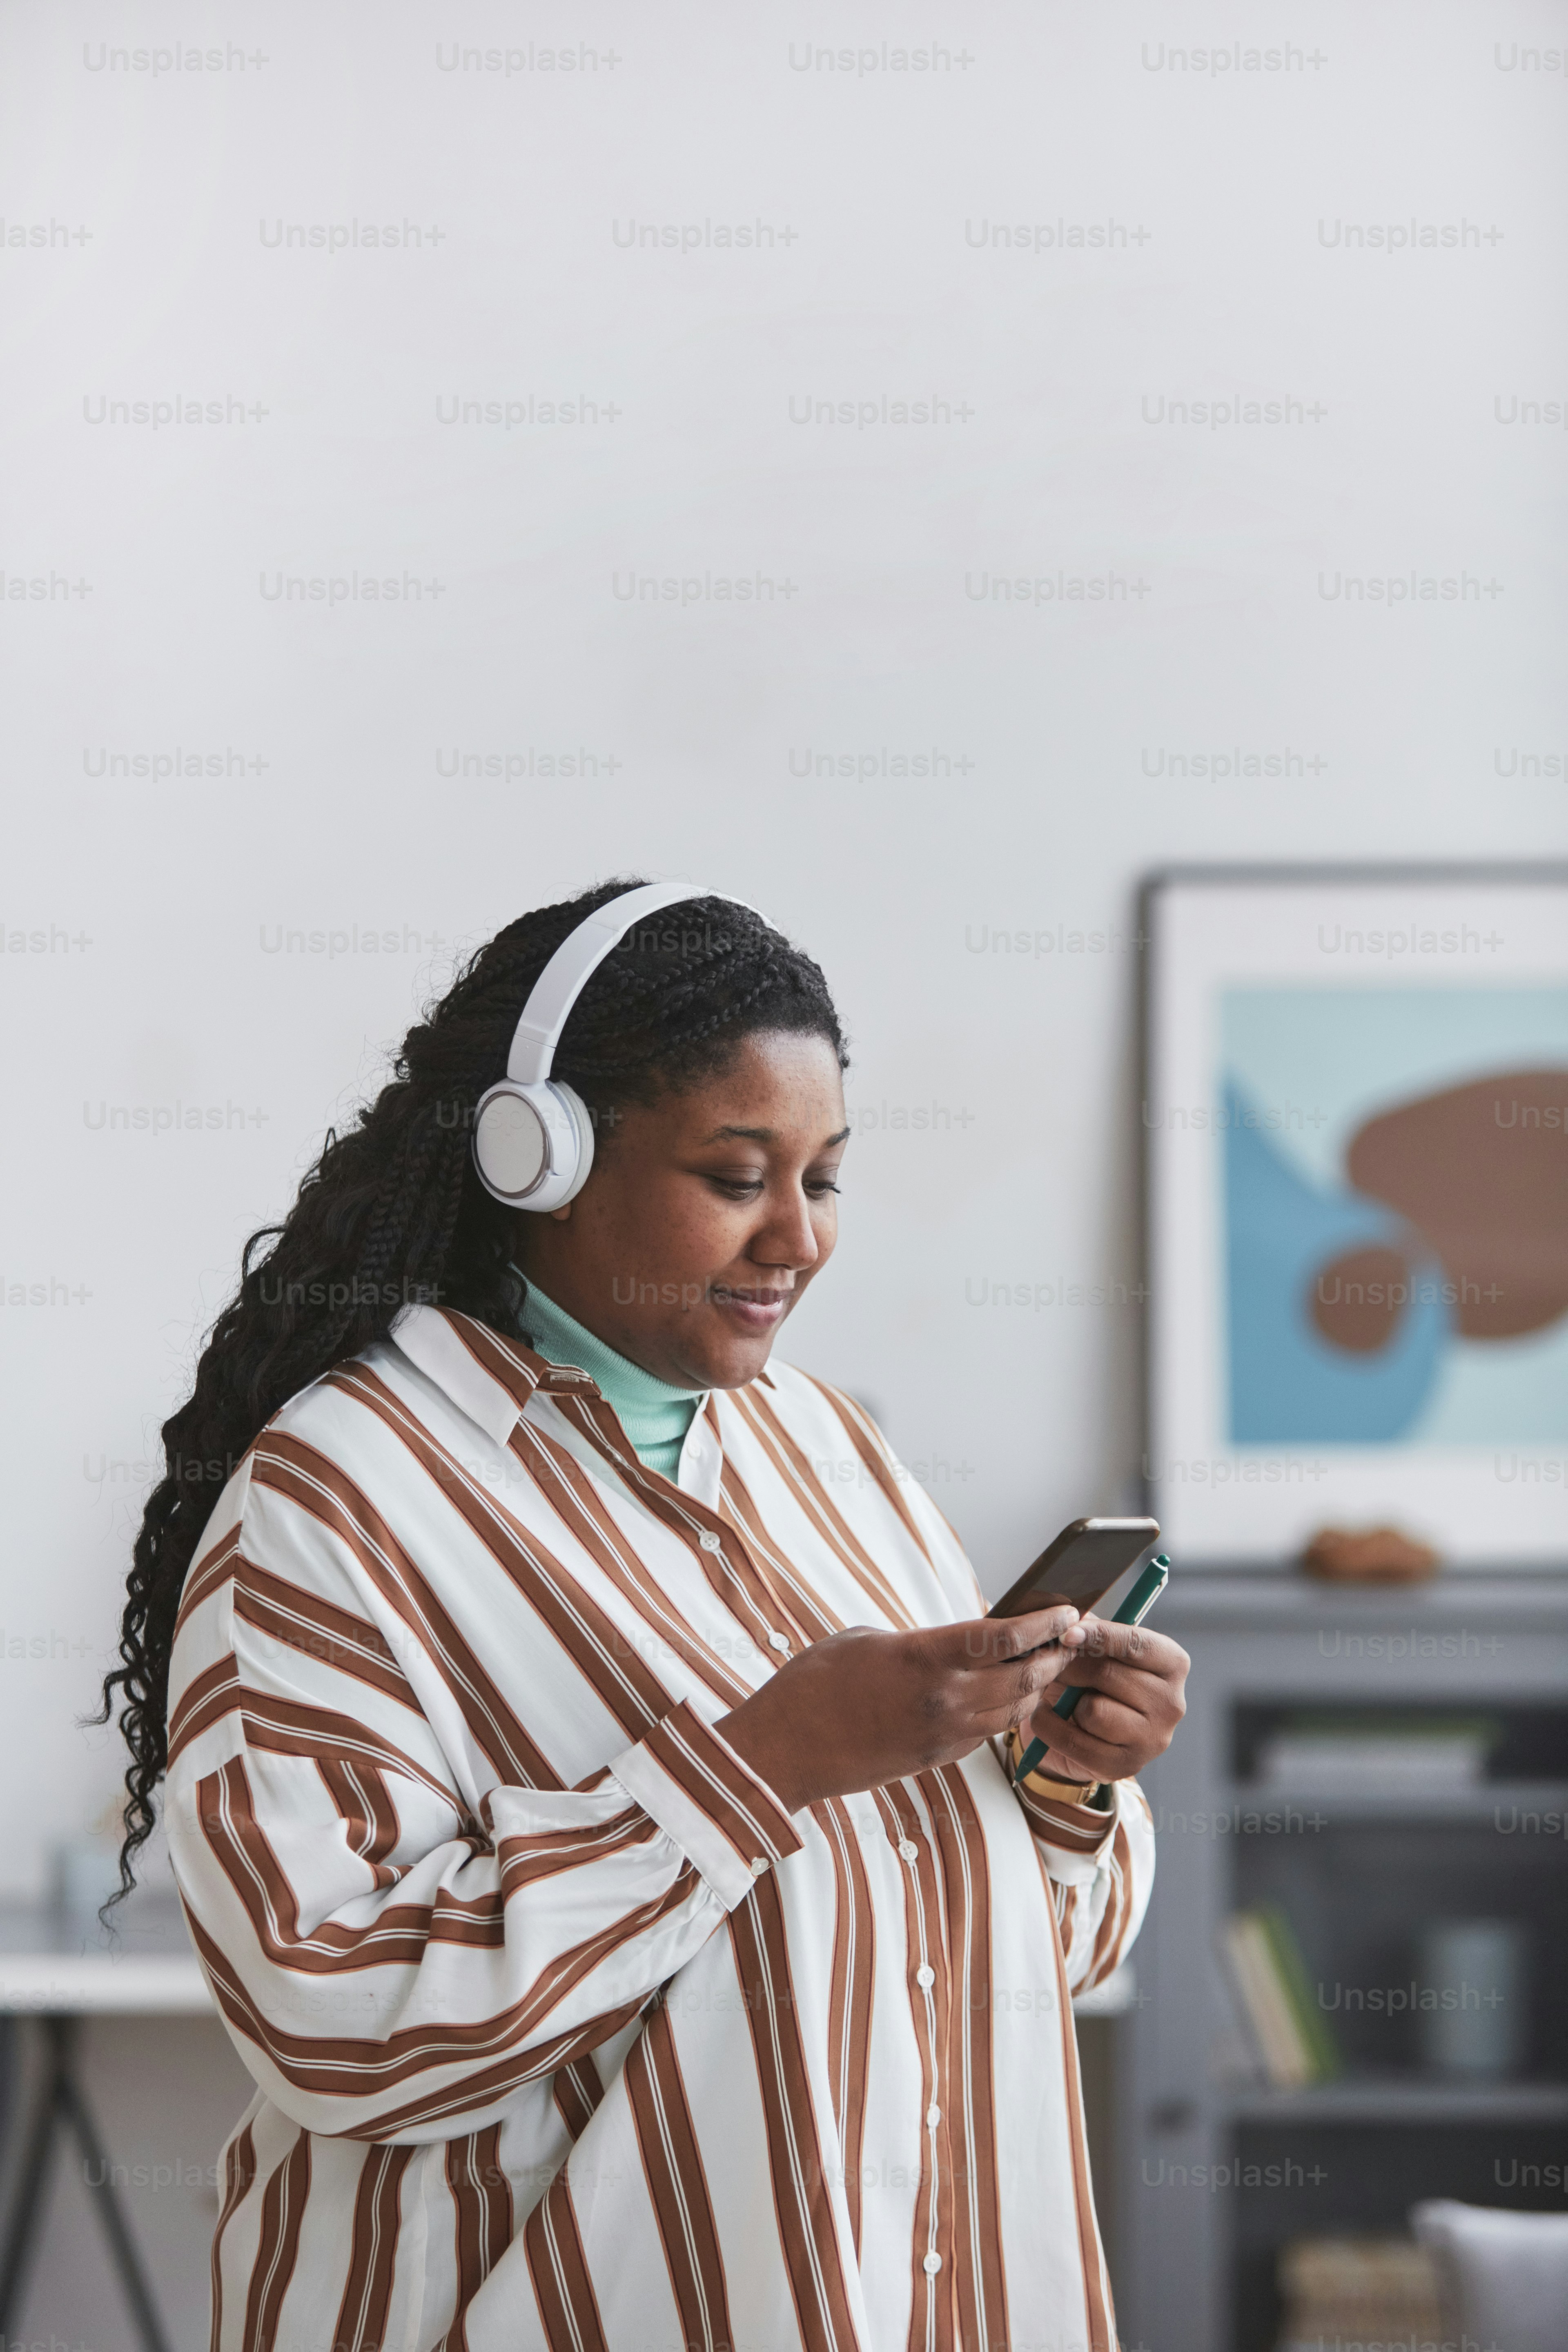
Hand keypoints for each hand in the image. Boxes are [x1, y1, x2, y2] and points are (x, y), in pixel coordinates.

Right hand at [715, 1608, 1079, 1814]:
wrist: (785, 1751)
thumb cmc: (813, 1685)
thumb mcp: (864, 1638)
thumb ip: (917, 1641)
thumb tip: (949, 1645)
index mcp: (924, 1658)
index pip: (1004, 1638)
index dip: (1043, 1623)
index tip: (1065, 1609)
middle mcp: (944, 1699)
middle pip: (1022, 1677)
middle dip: (1053, 1655)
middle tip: (1071, 1636)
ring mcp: (942, 1735)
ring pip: (1014, 1711)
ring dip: (1036, 1687)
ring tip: (1050, 1665)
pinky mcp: (935, 1758)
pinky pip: (988, 1734)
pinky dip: (1008, 1713)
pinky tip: (1010, 1697)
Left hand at [1019, 1615, 1188, 1785]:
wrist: (1086, 1729)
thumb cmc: (1094, 1677)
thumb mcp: (1096, 1646)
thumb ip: (1089, 1629)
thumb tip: (1070, 1618)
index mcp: (1172, 1663)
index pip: (1136, 1643)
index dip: (1098, 1635)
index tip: (1067, 1632)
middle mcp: (1172, 1703)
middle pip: (1107, 1674)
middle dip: (1071, 1666)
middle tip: (1053, 1664)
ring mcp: (1153, 1739)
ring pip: (1093, 1710)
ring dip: (1067, 1701)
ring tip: (1064, 1696)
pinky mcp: (1126, 1766)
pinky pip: (1076, 1742)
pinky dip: (1051, 1727)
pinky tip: (1047, 1716)